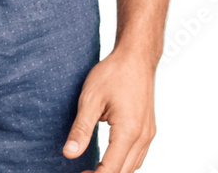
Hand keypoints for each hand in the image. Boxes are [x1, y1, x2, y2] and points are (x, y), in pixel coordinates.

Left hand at [63, 48, 156, 171]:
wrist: (136, 56)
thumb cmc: (113, 73)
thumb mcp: (90, 98)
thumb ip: (81, 128)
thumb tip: (69, 154)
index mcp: (128, 132)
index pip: (111, 170)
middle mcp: (142, 137)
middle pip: (124, 172)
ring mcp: (148, 134)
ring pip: (133, 167)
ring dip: (115, 171)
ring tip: (93, 170)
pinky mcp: (148, 129)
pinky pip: (138, 156)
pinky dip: (124, 163)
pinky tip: (111, 159)